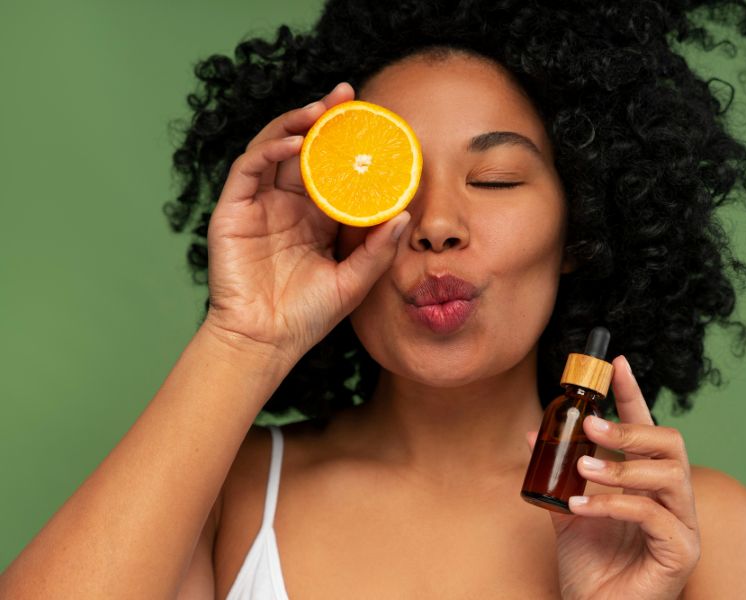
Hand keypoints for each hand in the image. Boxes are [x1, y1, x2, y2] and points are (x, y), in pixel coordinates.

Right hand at [202, 82, 410, 364]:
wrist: (265, 343)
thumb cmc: (307, 317)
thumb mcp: (353, 281)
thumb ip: (378, 250)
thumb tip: (406, 214)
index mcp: (315, 217)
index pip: (333, 168)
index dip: (348, 142)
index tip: (374, 119)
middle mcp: (287, 204)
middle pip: (304, 148)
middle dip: (323, 118)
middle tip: (347, 95)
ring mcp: (258, 204)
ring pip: (274, 148)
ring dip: (295, 123)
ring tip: (322, 110)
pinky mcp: (233, 210)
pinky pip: (249, 168)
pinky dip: (269, 149)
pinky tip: (294, 141)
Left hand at [525, 355, 700, 599]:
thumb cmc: (591, 570)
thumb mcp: (569, 513)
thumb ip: (558, 475)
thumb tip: (533, 436)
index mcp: (647, 484)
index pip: (647, 429)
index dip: (633, 394)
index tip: (614, 363)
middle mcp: (671, 499)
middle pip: (671, 444)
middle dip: (629, 428)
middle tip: (589, 424)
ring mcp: (682, 526)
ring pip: (671, 475)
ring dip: (622, 466)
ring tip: (583, 471)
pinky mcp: (681, 553)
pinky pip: (654, 516)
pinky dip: (614, 505)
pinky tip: (581, 507)